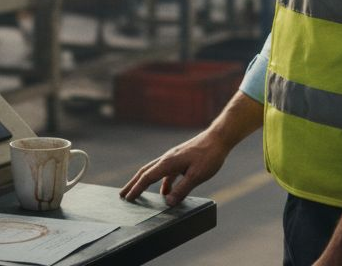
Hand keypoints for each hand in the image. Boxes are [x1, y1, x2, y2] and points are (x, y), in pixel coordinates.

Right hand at [119, 129, 233, 206]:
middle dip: (133, 184)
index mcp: (168, 162)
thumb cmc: (209, 155)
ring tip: (139, 193)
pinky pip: (166, 173)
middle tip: (122, 195)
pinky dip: (162, 183)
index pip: (147, 177)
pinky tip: (165, 192)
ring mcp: (173, 158)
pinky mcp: (180, 159)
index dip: (136, 188)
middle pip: (145, 172)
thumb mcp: (196, 176)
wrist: (218, 138)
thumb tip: (168, 202)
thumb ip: (182, 190)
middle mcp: (167, 159)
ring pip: (154, 171)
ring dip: (145, 182)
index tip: (127, 198)